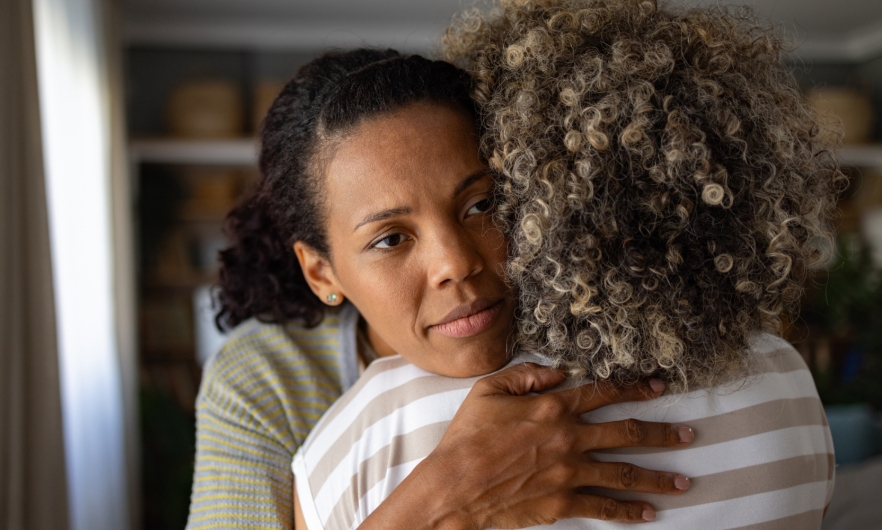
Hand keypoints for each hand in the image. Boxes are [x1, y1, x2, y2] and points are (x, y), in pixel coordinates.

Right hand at [362, 363, 693, 529]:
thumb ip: (526, 376)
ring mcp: (569, 473)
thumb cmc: (467, 436)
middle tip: (688, 435)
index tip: (659, 387)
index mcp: (553, 407)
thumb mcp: (488, 390)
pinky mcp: (563, 502)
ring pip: (624, 472)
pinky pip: (604, 507)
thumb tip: (558, 372)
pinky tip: (649, 513)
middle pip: (626, 433)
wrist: (456, 484)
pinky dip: (629, 511)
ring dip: (657, 476)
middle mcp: (569, 438)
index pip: (604, 393)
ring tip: (683, 480)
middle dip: (661, 433)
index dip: (634, 388)